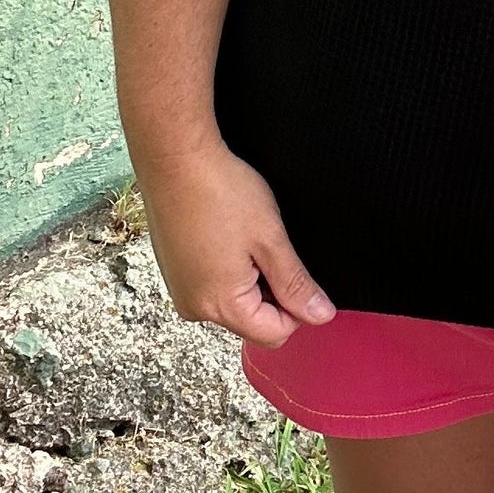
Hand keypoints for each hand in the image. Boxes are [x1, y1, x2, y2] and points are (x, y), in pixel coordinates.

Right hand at [138, 137, 337, 349]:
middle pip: (253, 321)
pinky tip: (227, 233)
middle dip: (271, 291)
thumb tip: (320, 316)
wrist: (174, 158)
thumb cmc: (219, 191)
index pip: (275, 334)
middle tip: (268, 246)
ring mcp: (180, 290)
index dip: (296, 306)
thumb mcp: (270, 238)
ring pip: (234, 302)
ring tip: (245, 236)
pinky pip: (212, 284)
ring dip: (249, 277)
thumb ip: (296, 284)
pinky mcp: (174, 272)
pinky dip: (227, 267)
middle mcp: (195, 308)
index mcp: (220, 306)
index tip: (294, 268)